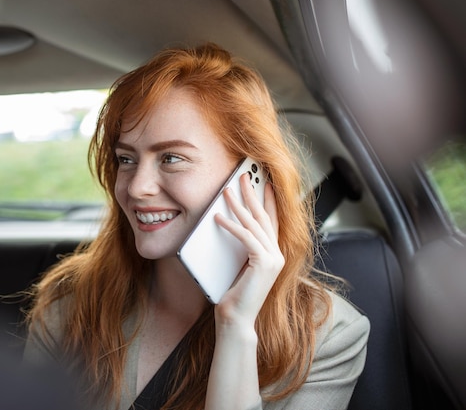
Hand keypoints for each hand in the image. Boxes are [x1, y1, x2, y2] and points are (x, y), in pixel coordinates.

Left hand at [213, 173, 284, 328]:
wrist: (236, 319)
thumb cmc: (233, 294)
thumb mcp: (238, 264)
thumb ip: (241, 246)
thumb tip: (228, 222)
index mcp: (273, 254)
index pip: (271, 220)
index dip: (269, 200)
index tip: (264, 182)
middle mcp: (278, 254)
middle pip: (264, 216)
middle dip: (253, 194)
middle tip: (243, 176)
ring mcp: (273, 259)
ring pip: (255, 224)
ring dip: (239, 205)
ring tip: (226, 191)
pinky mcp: (264, 263)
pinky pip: (245, 237)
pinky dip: (230, 226)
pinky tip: (218, 217)